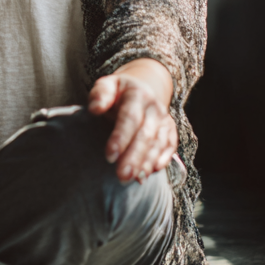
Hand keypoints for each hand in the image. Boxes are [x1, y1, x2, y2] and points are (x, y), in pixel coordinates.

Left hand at [88, 64, 176, 183]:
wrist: (143, 87)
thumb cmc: (118, 91)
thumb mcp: (107, 85)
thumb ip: (100, 94)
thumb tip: (94, 108)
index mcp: (137, 95)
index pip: (130, 118)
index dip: (121, 138)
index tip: (109, 156)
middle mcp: (154, 108)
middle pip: (145, 135)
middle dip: (134, 157)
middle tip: (122, 176)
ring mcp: (164, 120)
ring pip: (158, 144)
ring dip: (146, 163)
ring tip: (133, 179)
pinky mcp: (170, 131)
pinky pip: (169, 147)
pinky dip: (161, 161)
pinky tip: (148, 174)